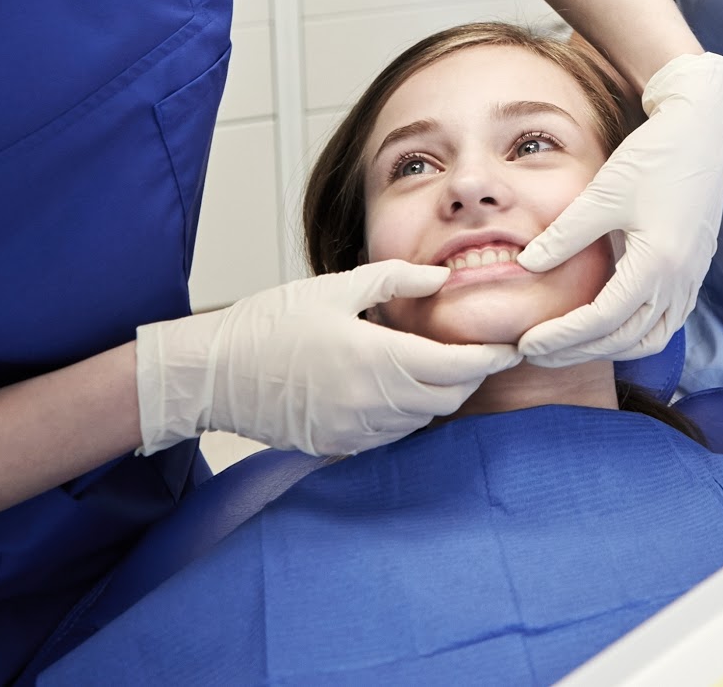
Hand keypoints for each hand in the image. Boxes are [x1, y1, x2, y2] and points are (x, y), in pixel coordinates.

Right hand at [135, 262, 518, 456]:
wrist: (214, 373)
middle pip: (447, 399)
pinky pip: (391, 434)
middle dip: (469, 377)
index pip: (456, 368)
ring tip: (437, 364)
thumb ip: (395, 279)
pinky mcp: (338, 445)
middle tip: (479, 352)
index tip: (508, 347)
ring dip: (437, 395)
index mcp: (376, 359)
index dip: (489, 359)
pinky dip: (406, 412)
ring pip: (422, 419)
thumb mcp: (335, 287)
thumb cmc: (270, 323)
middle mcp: (371, 403)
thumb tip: (441, 277)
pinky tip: (397, 386)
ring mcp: (355, 431)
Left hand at [513, 51, 722, 366]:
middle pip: (624, 338)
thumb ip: (565, 235)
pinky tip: (609, 325)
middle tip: (536, 352)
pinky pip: (667, 320)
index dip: (562, 336)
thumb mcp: (603, 193)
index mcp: (658, 262)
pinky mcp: (695, 269)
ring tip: (569, 345)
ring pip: (650, 337)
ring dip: (608, 348)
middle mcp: (680, 279)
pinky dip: (636, 333)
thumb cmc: (654, 155)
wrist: (702, 130)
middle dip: (577, 350)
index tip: (528, 342)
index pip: (602, 320)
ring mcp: (692, 277)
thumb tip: (526, 266)